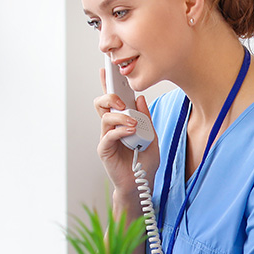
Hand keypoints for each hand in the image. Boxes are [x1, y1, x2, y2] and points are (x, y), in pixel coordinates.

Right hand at [94, 69, 159, 196]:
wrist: (141, 183)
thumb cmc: (144, 161)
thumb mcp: (152, 136)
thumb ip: (146, 119)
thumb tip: (141, 99)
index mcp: (122, 121)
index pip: (113, 99)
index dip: (107, 84)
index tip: (106, 69)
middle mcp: (111, 127)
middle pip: (101, 103)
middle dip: (110, 96)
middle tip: (123, 101)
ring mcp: (107, 137)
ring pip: (105, 117)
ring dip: (120, 116)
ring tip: (133, 122)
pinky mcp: (104, 150)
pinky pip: (108, 135)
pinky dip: (120, 131)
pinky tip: (130, 132)